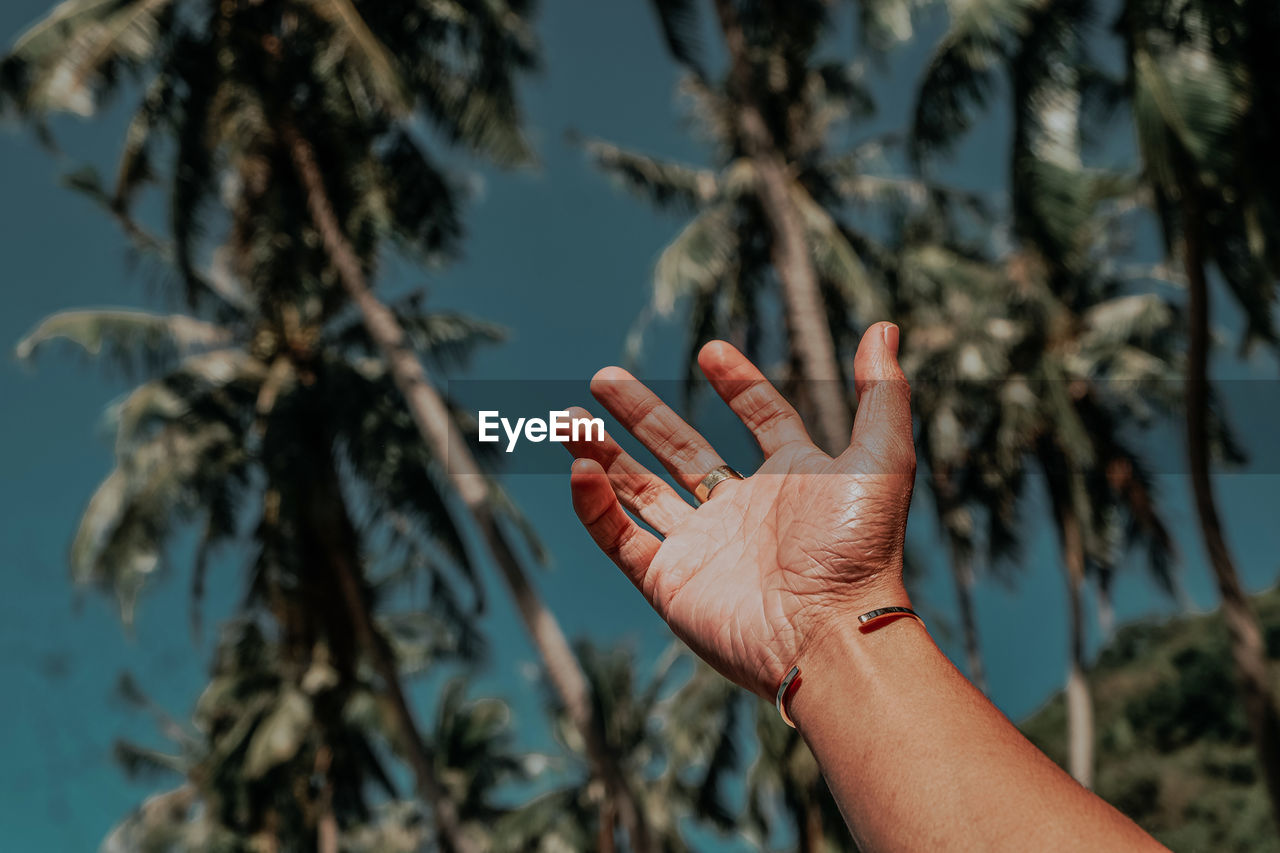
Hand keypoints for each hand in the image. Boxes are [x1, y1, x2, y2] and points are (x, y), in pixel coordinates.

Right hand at [564, 322, 915, 698]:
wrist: (829, 636)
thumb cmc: (858, 551)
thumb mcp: (882, 459)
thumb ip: (881, 392)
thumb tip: (883, 327)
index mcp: (793, 478)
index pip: (762, 418)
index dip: (738, 383)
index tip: (710, 352)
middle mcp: (743, 510)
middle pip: (680, 449)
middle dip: (641, 413)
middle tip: (602, 377)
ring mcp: (702, 546)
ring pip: (639, 490)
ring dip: (602, 453)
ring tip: (568, 420)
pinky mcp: (670, 582)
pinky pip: (620, 537)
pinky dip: (595, 506)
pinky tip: (581, 469)